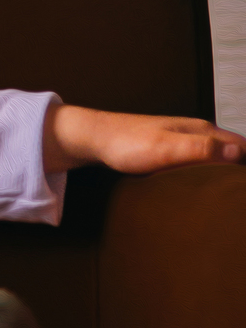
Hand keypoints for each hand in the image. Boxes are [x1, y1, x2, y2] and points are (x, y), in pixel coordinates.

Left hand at [43, 102, 245, 175]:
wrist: (96, 138)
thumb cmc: (128, 144)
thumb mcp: (166, 149)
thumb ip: (201, 149)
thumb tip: (237, 153)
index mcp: (202, 130)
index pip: (241, 147)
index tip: (245, 190)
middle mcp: (197, 133)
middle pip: (233, 151)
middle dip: (241, 170)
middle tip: (240, 197)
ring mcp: (184, 140)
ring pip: (217, 156)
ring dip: (228, 171)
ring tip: (232, 194)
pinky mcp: (172, 150)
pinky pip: (201, 161)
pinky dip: (210, 173)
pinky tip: (207, 186)